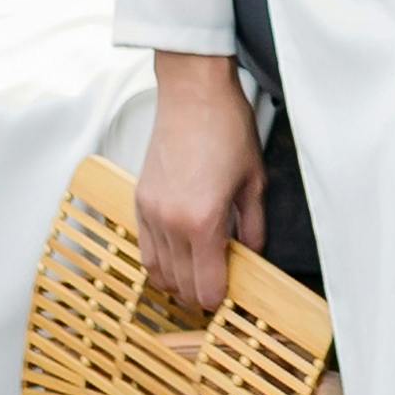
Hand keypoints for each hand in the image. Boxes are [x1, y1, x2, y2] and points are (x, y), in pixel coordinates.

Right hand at [135, 50, 264, 316]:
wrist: (193, 95)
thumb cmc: (227, 130)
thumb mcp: (254, 182)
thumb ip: (253, 226)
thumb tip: (252, 255)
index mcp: (204, 221)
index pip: (205, 285)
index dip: (217, 299)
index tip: (228, 298)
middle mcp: (171, 223)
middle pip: (180, 285)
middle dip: (198, 296)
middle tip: (216, 291)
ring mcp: (150, 213)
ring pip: (157, 271)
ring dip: (176, 282)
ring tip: (196, 278)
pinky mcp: (139, 201)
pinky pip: (144, 248)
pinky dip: (158, 262)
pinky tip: (176, 257)